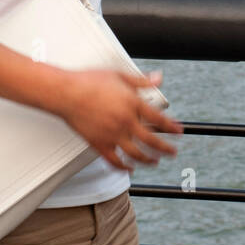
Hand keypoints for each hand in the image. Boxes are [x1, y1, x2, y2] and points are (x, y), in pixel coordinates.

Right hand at [52, 68, 182, 170]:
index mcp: (133, 104)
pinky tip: (129, 169)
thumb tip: (158, 78)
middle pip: (152, 140)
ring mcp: (112, 134)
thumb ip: (141, 80)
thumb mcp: (120, 75)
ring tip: (155, 162)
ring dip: (148, 160)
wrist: (66, 93)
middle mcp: (125, 121)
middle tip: (173, 152)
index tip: (178, 131)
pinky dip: (123, 167)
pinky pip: (113, 160)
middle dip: (166, 148)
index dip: (171, 127)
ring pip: (135, 154)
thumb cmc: (89, 82)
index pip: (159, 119)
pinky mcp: (98, 143)